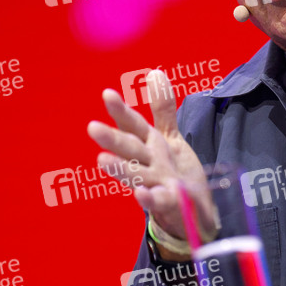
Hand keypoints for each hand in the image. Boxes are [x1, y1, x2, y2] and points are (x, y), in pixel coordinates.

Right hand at [87, 70, 214, 251]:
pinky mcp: (170, 204)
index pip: (133, 125)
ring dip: (121, 168)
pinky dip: (149, 198)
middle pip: (130, 149)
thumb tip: (154, 72)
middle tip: (92, 128)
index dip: (121, 111)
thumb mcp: (169, 138)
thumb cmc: (174, 172)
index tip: (107, 94)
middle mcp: (148, 163)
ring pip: (137, 174)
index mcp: (148, 145)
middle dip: (112, 139)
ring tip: (102, 160)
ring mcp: (156, 184)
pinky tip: (141, 194)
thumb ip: (162, 110)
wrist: (193, 212)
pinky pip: (158, 202)